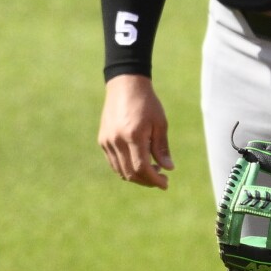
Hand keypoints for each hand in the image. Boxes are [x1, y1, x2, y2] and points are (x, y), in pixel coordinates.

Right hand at [98, 74, 173, 188]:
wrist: (126, 85)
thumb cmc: (147, 103)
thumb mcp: (160, 123)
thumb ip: (162, 147)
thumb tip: (168, 169)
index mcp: (134, 135)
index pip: (142, 167)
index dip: (154, 180)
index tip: (165, 184)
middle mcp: (117, 140)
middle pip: (130, 173)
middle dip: (147, 181)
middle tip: (161, 179)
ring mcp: (107, 141)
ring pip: (120, 170)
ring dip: (136, 177)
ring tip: (152, 171)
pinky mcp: (102, 140)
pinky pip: (113, 162)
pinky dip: (125, 168)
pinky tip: (138, 164)